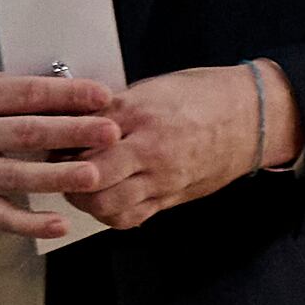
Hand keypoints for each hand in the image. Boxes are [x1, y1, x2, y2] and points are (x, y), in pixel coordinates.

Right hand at [0, 71, 125, 241]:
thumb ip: (13, 92)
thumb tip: (74, 92)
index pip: (25, 94)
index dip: (65, 94)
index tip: (102, 95)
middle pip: (25, 132)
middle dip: (71, 131)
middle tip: (110, 131)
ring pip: (14, 174)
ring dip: (56, 176)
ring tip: (93, 175)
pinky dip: (28, 222)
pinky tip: (59, 224)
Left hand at [68, 65, 274, 230]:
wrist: (253, 118)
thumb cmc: (205, 97)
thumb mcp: (153, 88)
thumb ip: (114, 108)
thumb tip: (76, 117)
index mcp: (140, 114)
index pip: (81, 131)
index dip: (59, 137)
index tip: (52, 135)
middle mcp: (149, 150)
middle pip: (88, 176)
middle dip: (65, 174)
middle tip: (60, 164)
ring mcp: (162, 179)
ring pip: (105, 204)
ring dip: (84, 198)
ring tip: (82, 184)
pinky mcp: (171, 197)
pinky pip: (130, 217)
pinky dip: (110, 213)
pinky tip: (107, 199)